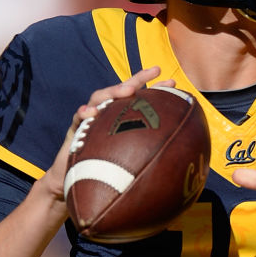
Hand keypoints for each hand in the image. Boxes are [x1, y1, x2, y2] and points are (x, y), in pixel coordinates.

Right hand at [38, 67, 175, 211]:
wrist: (76, 184)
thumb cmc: (105, 177)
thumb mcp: (130, 167)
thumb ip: (147, 161)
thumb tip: (180, 177)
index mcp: (121, 121)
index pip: (139, 101)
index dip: (155, 89)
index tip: (172, 81)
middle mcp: (106, 116)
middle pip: (121, 92)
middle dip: (138, 79)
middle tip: (154, 72)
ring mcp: (91, 120)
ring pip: (100, 97)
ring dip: (113, 91)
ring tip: (128, 90)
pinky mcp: (75, 130)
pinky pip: (78, 118)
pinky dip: (84, 113)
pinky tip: (90, 113)